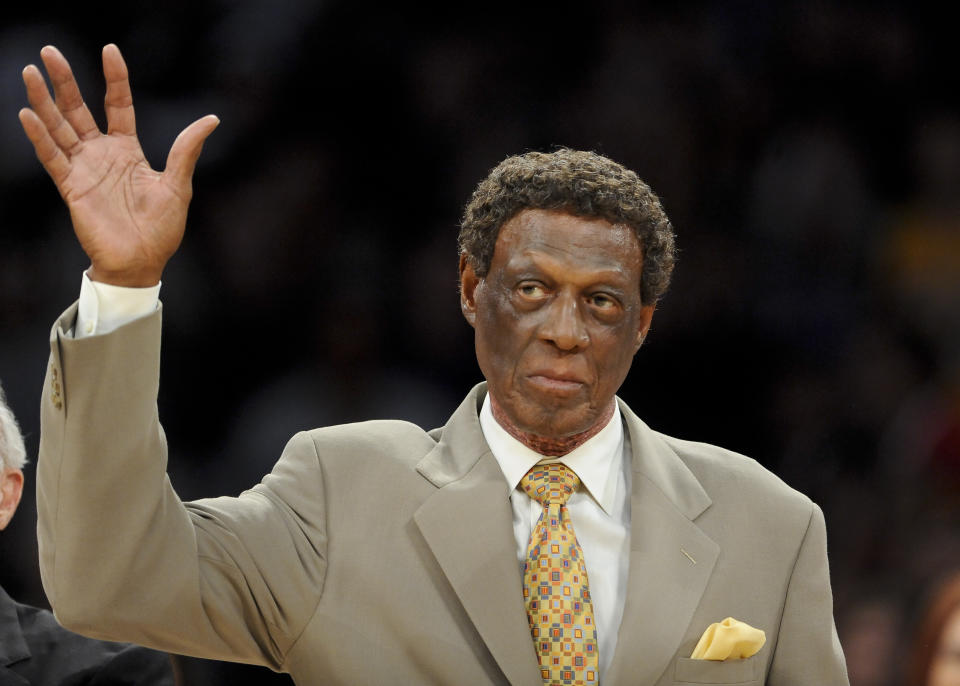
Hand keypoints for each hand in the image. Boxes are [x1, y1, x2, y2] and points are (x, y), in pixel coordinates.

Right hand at [18, 44, 218, 286]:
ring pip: (59, 127)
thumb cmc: (161, 230)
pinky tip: (29, 114)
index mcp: (128, 151)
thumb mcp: (178, 184)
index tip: (110, 50)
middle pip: (79, 109)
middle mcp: (102, 155)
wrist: (142, 263)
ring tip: (30, 72)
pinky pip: (53, 158)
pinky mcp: (72, 187)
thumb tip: (211, 119)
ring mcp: (85, 169)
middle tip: (50, 51)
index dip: (114, 78)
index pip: (118, 104)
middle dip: (65, 81)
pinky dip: (41, 137)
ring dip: (44, 100)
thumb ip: (186, 149)